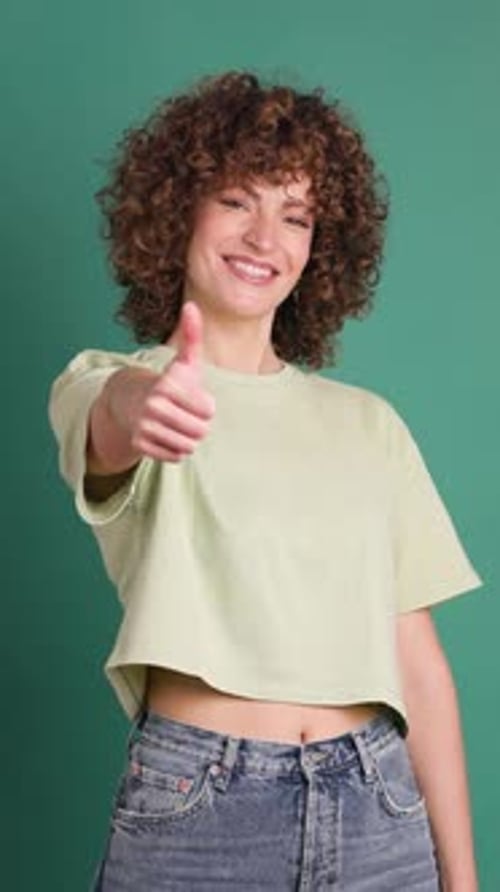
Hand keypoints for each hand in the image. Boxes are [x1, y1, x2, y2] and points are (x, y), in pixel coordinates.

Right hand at [129, 301, 214, 462]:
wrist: (132, 401)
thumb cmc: (169, 382)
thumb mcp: (183, 360)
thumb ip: (192, 335)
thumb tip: (192, 305)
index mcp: (167, 385)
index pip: (208, 410)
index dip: (207, 406)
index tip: (195, 399)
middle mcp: (152, 406)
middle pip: (200, 431)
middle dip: (199, 424)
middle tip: (186, 414)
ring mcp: (144, 426)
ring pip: (188, 446)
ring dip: (188, 438)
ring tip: (177, 424)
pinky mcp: (140, 444)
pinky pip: (175, 456)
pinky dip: (176, 449)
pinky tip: (167, 435)